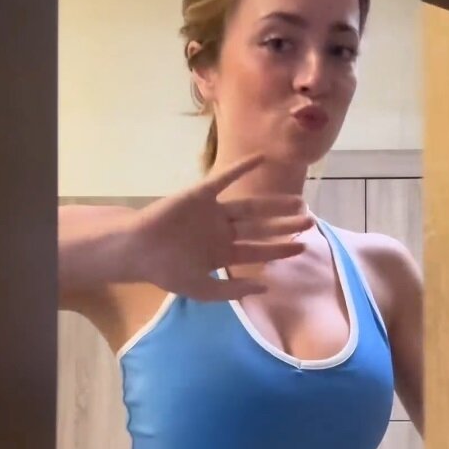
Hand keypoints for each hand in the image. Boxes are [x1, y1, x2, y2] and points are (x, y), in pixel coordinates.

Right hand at [125, 154, 313, 300]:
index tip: (302, 246)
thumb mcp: (202, 289)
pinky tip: (262, 159)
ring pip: (251, 207)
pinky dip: (242, 169)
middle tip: (310, 221)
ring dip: (274, 203)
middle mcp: (222, 231)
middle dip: (285, 226)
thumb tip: (265, 288)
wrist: (138, 250)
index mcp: (222, 253)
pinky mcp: (201, 194)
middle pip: (261, 228)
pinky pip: (225, 178)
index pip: (258, 251)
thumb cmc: (165, 271)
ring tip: (299, 201)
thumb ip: (232, 289)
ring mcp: (213, 212)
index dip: (280, 249)